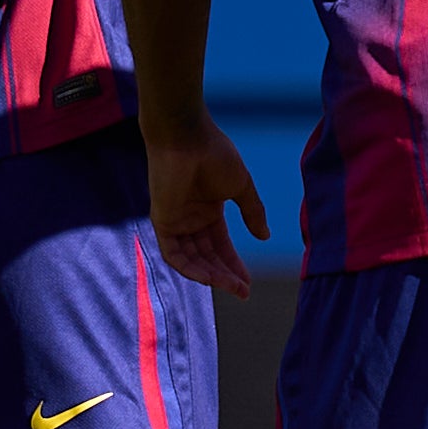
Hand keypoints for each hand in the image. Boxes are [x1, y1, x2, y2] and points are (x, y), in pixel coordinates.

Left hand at [144, 112, 267, 296]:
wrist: (187, 137)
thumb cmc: (215, 154)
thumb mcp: (241, 187)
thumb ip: (253, 212)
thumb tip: (264, 236)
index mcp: (208, 210)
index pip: (221, 245)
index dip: (234, 264)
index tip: (248, 282)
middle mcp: (190, 219)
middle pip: (208, 256)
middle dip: (225, 275)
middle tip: (243, 291)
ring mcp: (176, 222)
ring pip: (193, 260)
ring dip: (212, 275)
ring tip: (233, 287)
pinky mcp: (162, 222)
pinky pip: (175, 254)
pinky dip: (190, 268)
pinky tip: (209, 278)